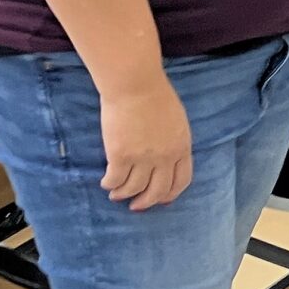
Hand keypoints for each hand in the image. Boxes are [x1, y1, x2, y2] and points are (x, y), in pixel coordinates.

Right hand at [100, 75, 191, 210]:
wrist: (134, 82)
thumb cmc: (154, 92)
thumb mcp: (175, 119)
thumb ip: (173, 140)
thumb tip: (166, 157)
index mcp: (182, 146)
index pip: (181, 180)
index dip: (170, 194)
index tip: (161, 200)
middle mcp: (165, 157)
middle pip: (158, 191)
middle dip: (146, 202)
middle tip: (136, 206)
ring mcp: (143, 158)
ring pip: (134, 189)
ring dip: (124, 195)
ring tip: (116, 195)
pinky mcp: (120, 155)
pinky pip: (115, 179)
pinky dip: (110, 184)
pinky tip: (106, 183)